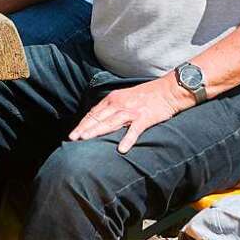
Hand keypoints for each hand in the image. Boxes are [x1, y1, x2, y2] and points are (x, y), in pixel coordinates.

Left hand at [68, 74, 194, 153]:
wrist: (168, 90)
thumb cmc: (146, 95)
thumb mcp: (125, 97)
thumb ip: (113, 107)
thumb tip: (101, 118)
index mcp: (112, 99)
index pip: (93, 113)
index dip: (82, 124)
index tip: (73, 133)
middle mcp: (119, 104)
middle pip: (98, 118)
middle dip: (83, 129)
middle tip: (72, 138)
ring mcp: (131, 111)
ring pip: (110, 122)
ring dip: (97, 131)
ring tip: (85, 140)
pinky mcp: (145, 118)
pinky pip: (134, 130)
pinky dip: (127, 139)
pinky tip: (121, 149)